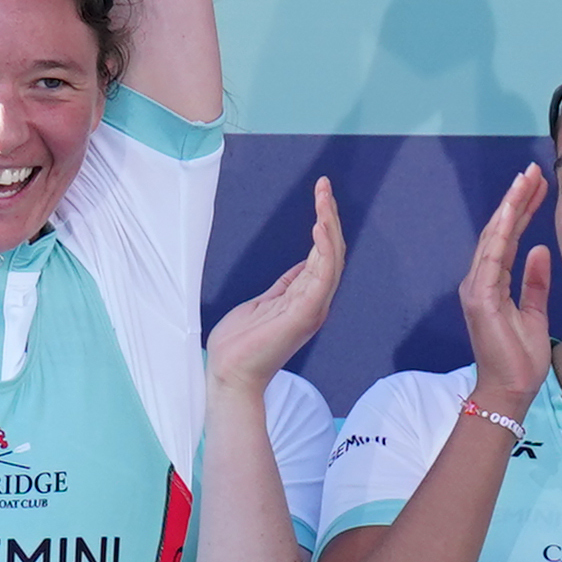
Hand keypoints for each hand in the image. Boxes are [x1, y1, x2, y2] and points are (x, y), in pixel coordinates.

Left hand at [209, 177, 345, 400]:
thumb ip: (286, 286)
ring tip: (324, 198)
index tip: (321, 195)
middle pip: (332, 252)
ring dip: (329, 225)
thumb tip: (302, 267)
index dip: (325, 224)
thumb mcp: (265, 303)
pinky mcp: (304, 314)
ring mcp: (312, 308)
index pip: (324, 255)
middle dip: (330, 216)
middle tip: (324, 186)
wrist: (229, 375)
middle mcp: (315, 302)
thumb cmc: (241, 344)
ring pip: (332, 259)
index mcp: (306, 298)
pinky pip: (322, 276)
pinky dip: (324, 250)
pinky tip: (319, 226)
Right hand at [456, 166, 557, 422]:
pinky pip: (492, 257)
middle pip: (498, 230)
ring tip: (526, 179)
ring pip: (493, 237)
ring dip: (510, 206)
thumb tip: (540, 250)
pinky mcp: (480, 298)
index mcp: (491, 284)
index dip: (522, 210)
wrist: (510, 391)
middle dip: (516, 199)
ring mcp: (477, 288)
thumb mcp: (535, 313)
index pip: (508, 238)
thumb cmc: (521, 360)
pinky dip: (501, 231)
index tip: (537, 185)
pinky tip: (512, 210)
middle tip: (533, 170)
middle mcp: (479, 281)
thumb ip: (535, 282)